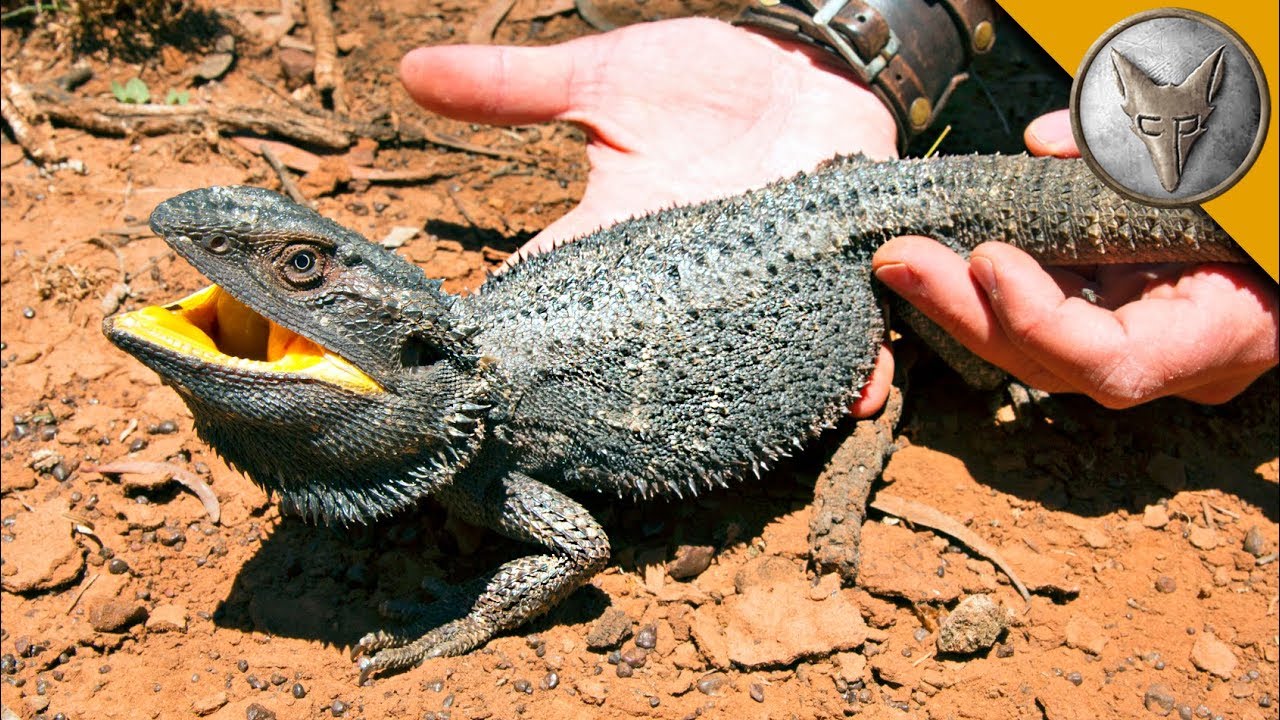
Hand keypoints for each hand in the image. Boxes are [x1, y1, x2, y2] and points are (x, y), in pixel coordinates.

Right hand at [401, 18, 897, 415]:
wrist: (801, 58)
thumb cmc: (699, 75)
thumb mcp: (602, 75)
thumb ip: (514, 86)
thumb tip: (405, 71)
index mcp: (622, 243)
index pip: (561, 305)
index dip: (528, 348)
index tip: (498, 395)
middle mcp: (690, 283)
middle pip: (656, 360)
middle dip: (637, 403)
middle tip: (613, 453)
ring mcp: (761, 282)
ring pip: (752, 361)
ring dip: (754, 397)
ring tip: (745, 441)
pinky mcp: (828, 267)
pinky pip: (847, 328)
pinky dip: (857, 363)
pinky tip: (859, 392)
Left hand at [874, 110, 1278, 407]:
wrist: (1271, 224)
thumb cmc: (1259, 195)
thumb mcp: (1221, 164)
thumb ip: (1138, 152)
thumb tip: (1042, 142)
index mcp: (1221, 334)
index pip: (1113, 365)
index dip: (1039, 320)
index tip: (986, 258)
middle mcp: (1177, 367)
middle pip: (1051, 365)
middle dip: (966, 312)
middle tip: (898, 260)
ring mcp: (1144, 357)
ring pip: (1033, 353)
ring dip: (960, 305)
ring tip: (900, 258)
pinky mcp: (1115, 332)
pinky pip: (1040, 326)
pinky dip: (988, 295)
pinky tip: (935, 261)